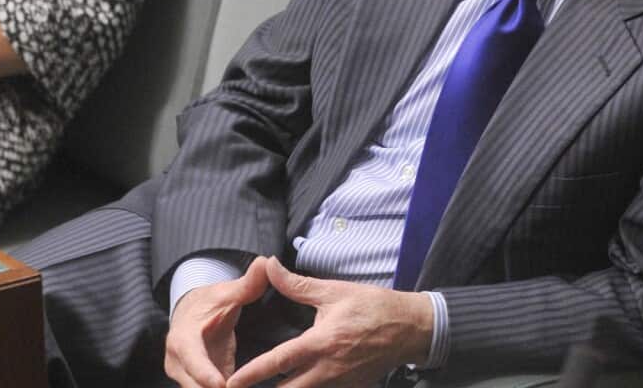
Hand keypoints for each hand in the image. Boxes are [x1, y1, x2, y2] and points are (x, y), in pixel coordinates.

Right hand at [165, 256, 270, 387]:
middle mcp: (178, 362)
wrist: (191, 313)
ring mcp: (185, 376)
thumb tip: (266, 262)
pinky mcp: (196, 384)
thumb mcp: (228, 293)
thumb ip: (248, 283)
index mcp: (183, 338)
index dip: (204, 373)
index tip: (221, 384)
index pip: (192, 358)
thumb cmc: (210, 303)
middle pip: (194, 384)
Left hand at [226, 258, 433, 387]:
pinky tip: (297, 384)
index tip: (230, 382)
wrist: (411, 328)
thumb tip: (270, 267)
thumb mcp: (334, 291)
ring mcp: (340, 383)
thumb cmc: (374, 306)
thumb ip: (297, 285)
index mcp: (321, 343)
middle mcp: (327, 369)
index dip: (252, 374)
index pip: (278, 362)